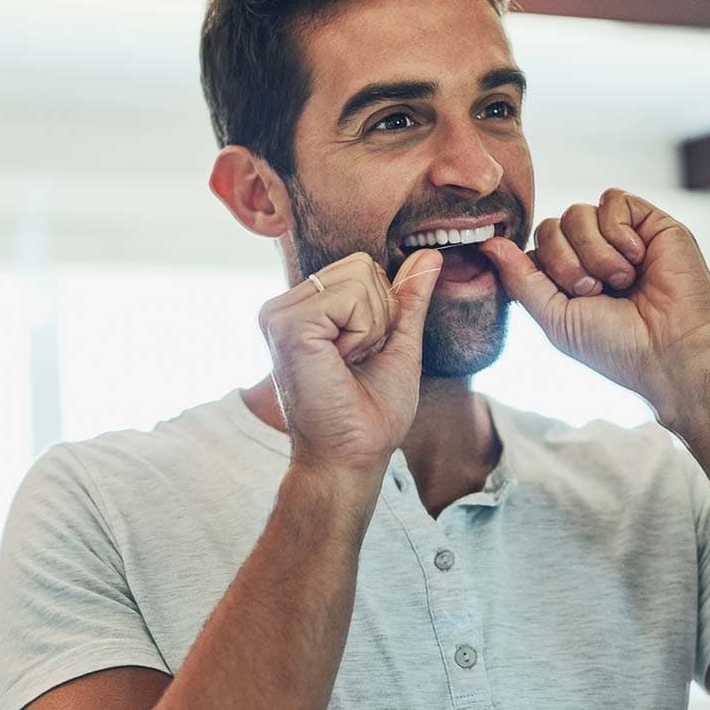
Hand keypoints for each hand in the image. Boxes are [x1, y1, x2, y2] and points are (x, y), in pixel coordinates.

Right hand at [257, 248, 443, 479]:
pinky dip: (362, 333)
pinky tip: (340, 363)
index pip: (362, 267)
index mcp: (304, 308)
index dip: (382, 310)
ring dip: (371, 326)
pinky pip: (350, 297)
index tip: (364, 355)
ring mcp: (279, 313)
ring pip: (359, 276)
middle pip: (362, 265)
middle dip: (379, 314)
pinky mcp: (286, 325)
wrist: (352, 456)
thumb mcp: (398, 343)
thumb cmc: (371, 412)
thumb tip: (429, 253)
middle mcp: (284, 306)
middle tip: (356, 360)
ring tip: (347, 363)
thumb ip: (409, 298)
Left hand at [478, 188, 709, 429]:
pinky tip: (639, 260)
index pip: (534, 246)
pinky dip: (619, 233)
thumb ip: (520, 279)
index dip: (544, 267)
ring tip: (622, 280)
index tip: (571, 297)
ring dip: (595, 253)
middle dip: (567, 263)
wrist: (669, 349)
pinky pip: (612, 200)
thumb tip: (487, 243)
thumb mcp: (555, 317)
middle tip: (596, 291)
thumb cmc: (615, 345)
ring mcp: (621, 235)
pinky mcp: (649, 221)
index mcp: (568, 276)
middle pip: (551, 226)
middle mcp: (592, 253)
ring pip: (578, 212)